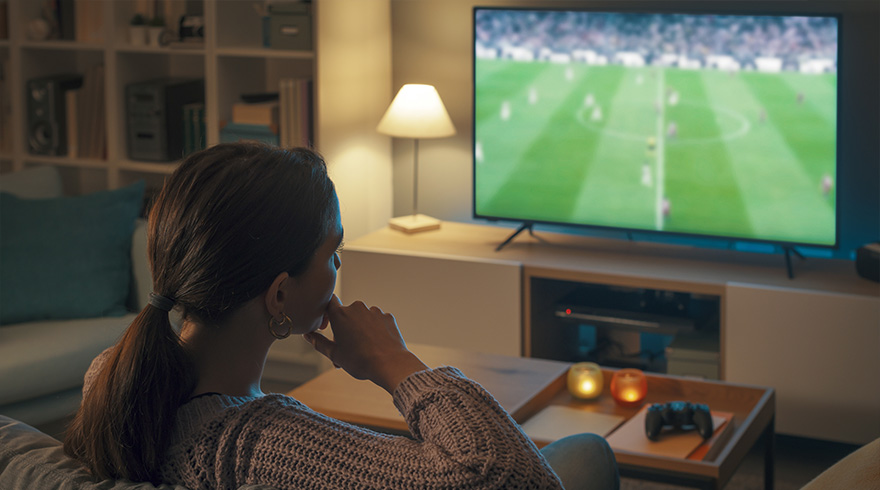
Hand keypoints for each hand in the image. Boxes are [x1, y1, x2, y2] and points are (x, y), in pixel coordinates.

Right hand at [303, 295, 428, 393]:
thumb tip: (308, 335)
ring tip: (362, 350)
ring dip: (359, 329)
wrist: (390, 364)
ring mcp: (374, 311)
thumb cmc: (360, 361)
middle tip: (345, 349)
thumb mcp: (334, 354)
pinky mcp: (387, 316)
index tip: (326, 326)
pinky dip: (374, 330)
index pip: (328, 301)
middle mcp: (357, 307)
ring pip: (362, 317)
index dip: (325, 312)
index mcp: (340, 314)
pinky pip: (376, 320)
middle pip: (346, 313)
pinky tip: (375, 345)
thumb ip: (318, 342)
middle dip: (344, 327)